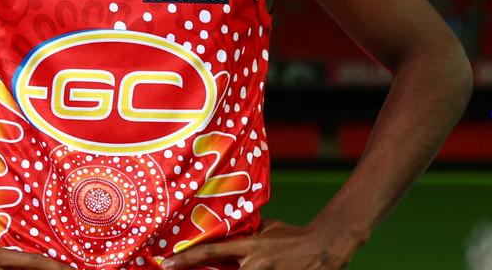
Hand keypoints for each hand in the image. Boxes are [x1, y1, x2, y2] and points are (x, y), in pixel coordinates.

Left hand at [159, 218, 359, 269]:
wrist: (325, 246)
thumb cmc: (293, 236)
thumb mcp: (267, 227)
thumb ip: (247, 229)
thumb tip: (227, 226)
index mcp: (249, 246)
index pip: (210, 252)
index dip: (185, 259)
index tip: (165, 264)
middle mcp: (253, 264)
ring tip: (233, 266)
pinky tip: (246, 269)